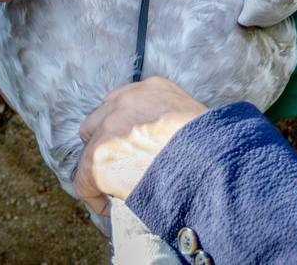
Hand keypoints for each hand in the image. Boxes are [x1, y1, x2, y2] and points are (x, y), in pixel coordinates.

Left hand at [74, 77, 206, 214]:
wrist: (210, 163)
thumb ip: (173, 121)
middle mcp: (125, 102)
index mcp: (152, 88)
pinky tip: (107, 208)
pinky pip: (83, 180)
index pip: (124, 102)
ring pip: (90, 149)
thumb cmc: (213, 148)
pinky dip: (93, 196)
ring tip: (114, 189)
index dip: (124, 128)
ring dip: (101, 168)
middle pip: (99, 121)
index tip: (129, 145)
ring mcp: (109, 128)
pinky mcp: (99, 157)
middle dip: (106, 142)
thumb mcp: (195, 118)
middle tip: (120, 166)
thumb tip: (167, 146)